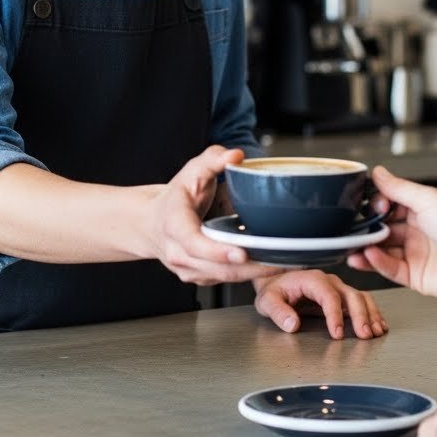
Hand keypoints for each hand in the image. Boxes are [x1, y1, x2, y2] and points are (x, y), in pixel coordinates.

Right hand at [141, 146, 273, 286]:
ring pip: (225, 278)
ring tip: (284, 263)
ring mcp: (188, 270)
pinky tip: (269, 266)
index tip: (240, 254)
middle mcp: (179, 253)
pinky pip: (226, 280)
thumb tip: (236, 156)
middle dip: (250, 267)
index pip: (194, 243)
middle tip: (281, 260)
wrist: (152, 223)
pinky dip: (248, 275)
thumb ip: (213, 159)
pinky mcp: (200, 278)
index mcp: (174, 225)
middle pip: (216, 267)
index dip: (217, 251)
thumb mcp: (191, 171)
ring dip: (255, 273)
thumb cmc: (175, 197)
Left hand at [252, 269, 388, 338]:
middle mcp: (329, 281)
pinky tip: (379, 326)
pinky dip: (373, 313)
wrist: (277, 281)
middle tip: (365, 335)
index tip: (337, 334)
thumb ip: (278, 311)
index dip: (335, 315)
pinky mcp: (343, 296)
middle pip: (350, 295)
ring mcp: (338, 288)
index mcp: (311, 279)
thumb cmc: (274, 290)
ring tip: (376, 333)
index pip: (328, 295)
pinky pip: (363, 301)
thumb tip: (292, 324)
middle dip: (360, 315)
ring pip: (361, 297)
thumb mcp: (267, 300)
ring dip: (371, 314)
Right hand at [347, 165, 436, 301]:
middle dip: (367, 228)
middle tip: (353, 227)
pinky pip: (391, 269)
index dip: (378, 205)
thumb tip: (379, 173)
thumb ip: (398, 188)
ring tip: (352, 245)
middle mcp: (418, 231)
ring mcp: (417, 254)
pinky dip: (376, 263)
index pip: (390, 204)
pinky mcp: (416, 276)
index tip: (370, 204)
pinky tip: (368, 256)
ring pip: (383, 250)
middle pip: (384, 228)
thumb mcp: (428, 198)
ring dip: (366, 248)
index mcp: (423, 209)